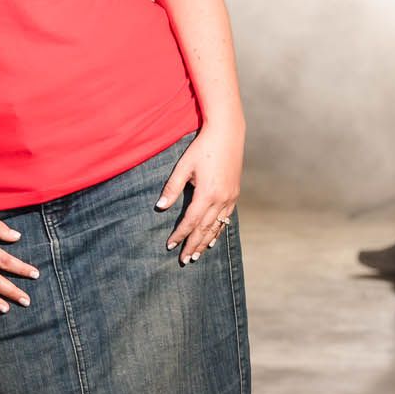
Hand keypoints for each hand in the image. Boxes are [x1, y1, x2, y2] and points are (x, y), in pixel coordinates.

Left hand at [156, 125, 242, 262]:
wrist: (228, 133)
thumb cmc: (202, 147)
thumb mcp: (183, 166)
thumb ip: (172, 188)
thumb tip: (160, 208)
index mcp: (207, 194)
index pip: (191, 222)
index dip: (180, 235)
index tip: (170, 246)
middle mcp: (221, 199)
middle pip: (205, 229)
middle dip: (193, 245)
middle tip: (185, 260)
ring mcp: (230, 197)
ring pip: (217, 226)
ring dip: (206, 242)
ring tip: (197, 255)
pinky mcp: (234, 193)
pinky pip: (226, 218)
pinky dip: (218, 230)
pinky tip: (213, 238)